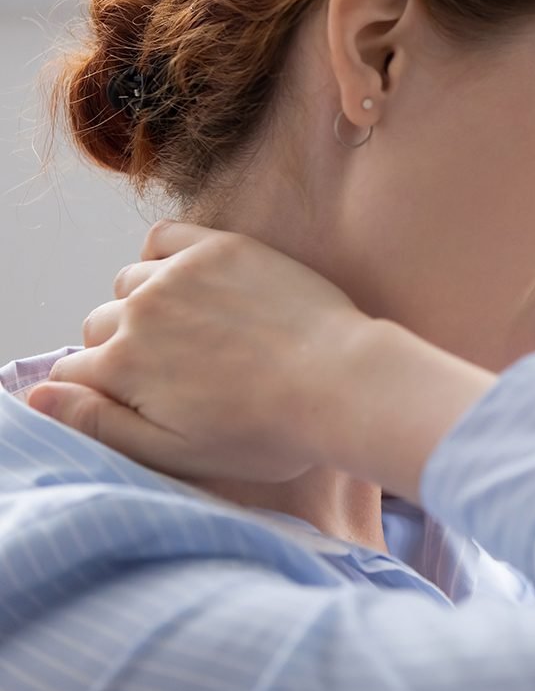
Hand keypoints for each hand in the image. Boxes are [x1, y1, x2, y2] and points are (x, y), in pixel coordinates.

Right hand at [27, 221, 374, 483]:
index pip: (77, 370)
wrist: (342, 383)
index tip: (144, 401)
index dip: (105, 390)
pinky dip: (162, 256)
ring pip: (131, 282)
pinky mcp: (221, 248)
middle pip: (101, 325)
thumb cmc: (268, 432)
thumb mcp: (175, 452)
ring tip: (194, 333)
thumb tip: (36, 396)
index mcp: (121, 365)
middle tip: (179, 373)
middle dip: (125, 349)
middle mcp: (140, 311)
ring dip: (146, 304)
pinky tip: (186, 281)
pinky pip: (164, 238)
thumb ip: (98, 424)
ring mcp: (181, 274)